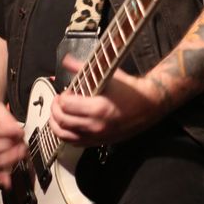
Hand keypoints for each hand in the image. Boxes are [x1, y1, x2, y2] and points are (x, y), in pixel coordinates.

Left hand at [49, 55, 166, 146]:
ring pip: (64, 136)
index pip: (66, 106)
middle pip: (62, 121)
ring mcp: (97, 136)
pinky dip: (65, 135)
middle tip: (57, 101)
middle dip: (55, 109)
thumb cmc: (130, 90)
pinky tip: (65, 125)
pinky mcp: (99, 142)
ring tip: (57, 113)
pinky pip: (74, 143)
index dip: (61, 97)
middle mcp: (96, 125)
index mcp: (98, 108)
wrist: (149, 106)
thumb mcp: (108, 75)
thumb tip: (67, 61)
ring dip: (55, 124)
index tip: (64, 92)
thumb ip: (84, 68)